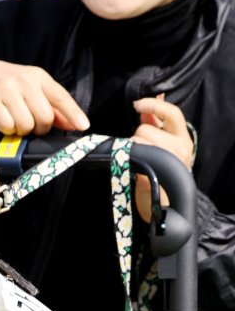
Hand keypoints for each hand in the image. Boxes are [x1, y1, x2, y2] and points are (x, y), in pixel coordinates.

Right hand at [0, 58, 89, 134]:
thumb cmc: (6, 85)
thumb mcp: (30, 88)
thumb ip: (51, 105)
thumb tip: (72, 124)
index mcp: (38, 76)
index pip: (61, 97)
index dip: (73, 114)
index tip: (83, 127)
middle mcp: (24, 80)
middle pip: (45, 118)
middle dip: (40, 129)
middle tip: (30, 126)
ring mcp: (7, 90)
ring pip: (26, 125)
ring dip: (21, 131)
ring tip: (14, 123)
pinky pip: (7, 126)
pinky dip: (7, 130)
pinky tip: (3, 122)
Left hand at [131, 94, 193, 221]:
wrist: (166, 206)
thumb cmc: (163, 173)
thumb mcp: (163, 146)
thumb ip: (155, 124)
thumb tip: (147, 105)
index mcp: (183, 138)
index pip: (172, 112)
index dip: (153, 105)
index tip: (137, 105)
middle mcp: (180, 148)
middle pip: (145, 129)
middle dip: (136, 136)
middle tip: (140, 149)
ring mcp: (168, 161)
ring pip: (136, 142)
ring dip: (131, 149)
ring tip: (139, 161)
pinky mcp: (152, 174)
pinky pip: (132, 158)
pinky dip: (127, 161)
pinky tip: (134, 169)